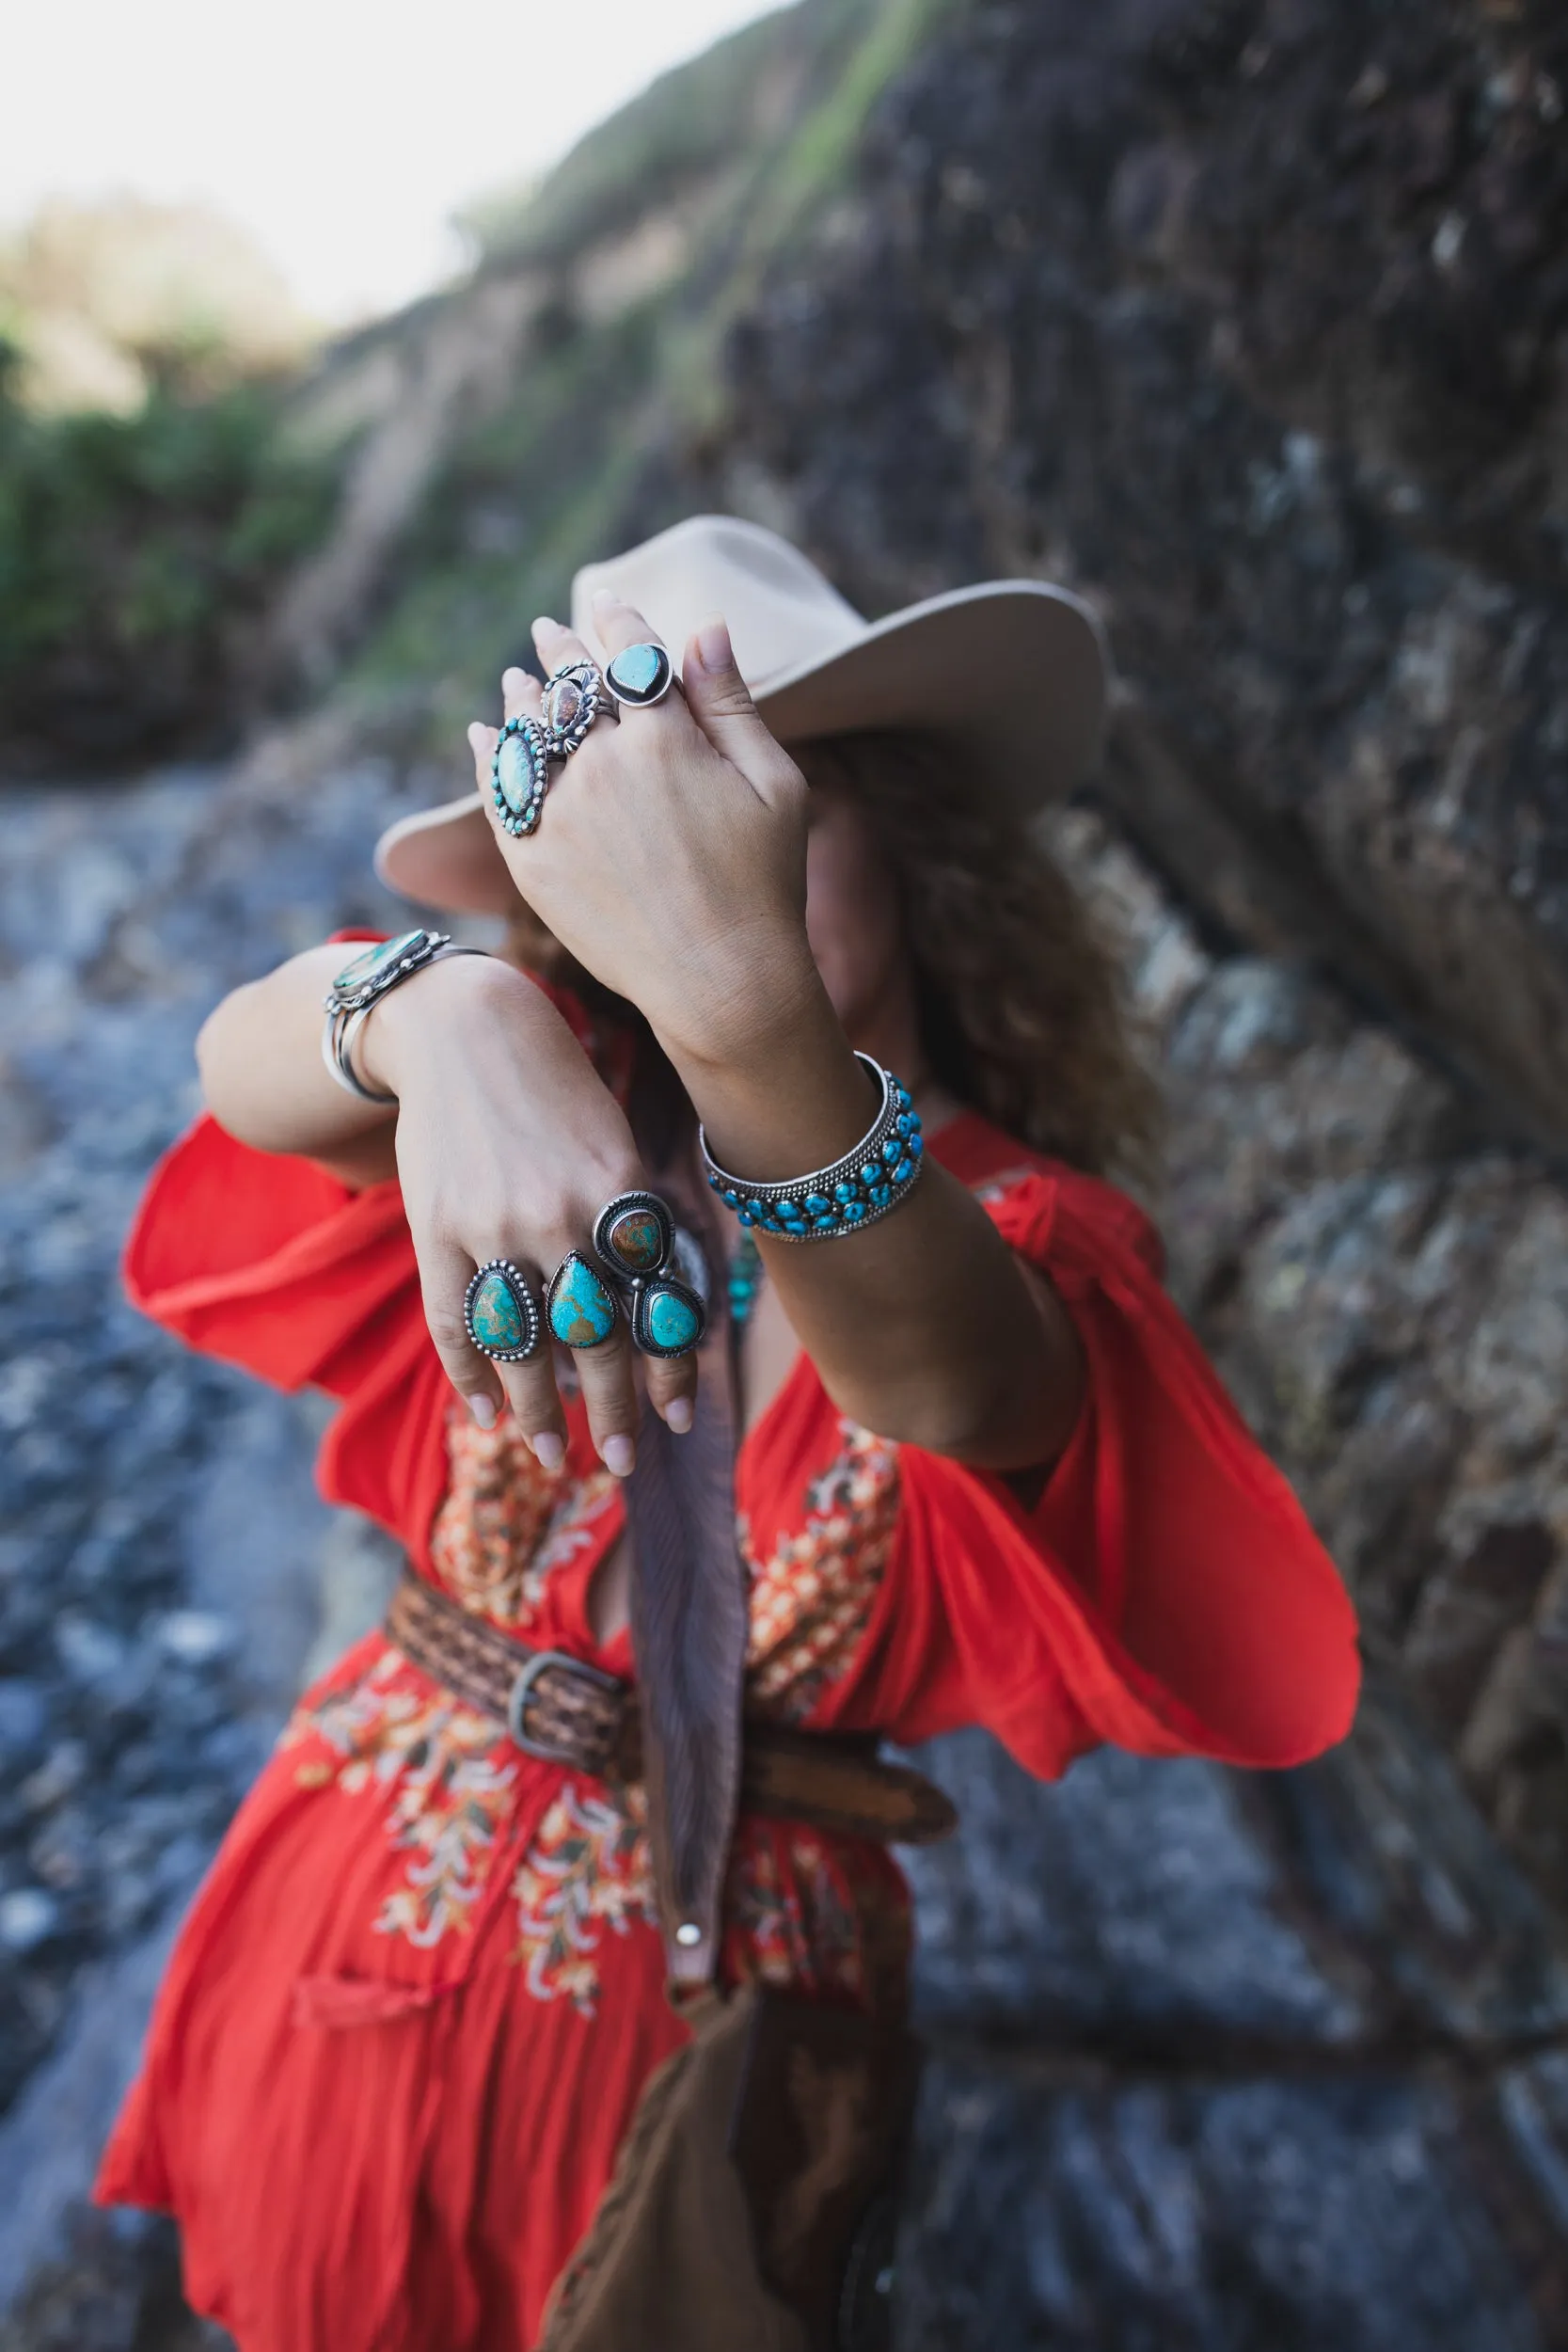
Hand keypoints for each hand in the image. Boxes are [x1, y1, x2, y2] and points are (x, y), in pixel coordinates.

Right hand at [361, 954, 695, 1471]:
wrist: (463, 1028)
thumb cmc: (555, 1092)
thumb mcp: (614, 1146)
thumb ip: (633, 1223)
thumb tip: (651, 1314)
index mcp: (621, 1192)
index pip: (654, 1303)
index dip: (669, 1370)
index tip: (677, 1422)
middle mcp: (563, 1213)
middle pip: (595, 1337)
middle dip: (613, 1410)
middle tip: (621, 1462)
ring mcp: (494, 1223)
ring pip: (523, 1343)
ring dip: (537, 1409)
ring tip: (547, 1454)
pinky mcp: (437, 1227)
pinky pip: (455, 1320)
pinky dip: (469, 1374)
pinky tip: (484, 1413)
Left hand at [466, 596, 819, 1067]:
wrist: (720, 980)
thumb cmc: (764, 884)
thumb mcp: (773, 785)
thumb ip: (731, 703)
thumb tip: (704, 626)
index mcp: (665, 737)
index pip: (631, 656)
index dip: (618, 623)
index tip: (607, 604)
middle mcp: (602, 764)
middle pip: (572, 688)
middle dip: (561, 651)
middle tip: (548, 632)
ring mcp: (560, 812)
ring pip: (527, 733)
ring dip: (522, 698)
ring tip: (517, 681)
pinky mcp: (533, 860)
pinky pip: (498, 792)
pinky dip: (488, 756)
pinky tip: (485, 738)